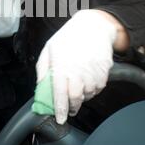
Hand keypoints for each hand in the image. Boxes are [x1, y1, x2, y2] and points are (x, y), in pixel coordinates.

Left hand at [36, 9, 124, 124]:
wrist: (93, 26)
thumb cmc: (69, 37)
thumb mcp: (49, 48)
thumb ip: (42, 68)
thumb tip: (40, 86)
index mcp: (61, 66)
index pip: (59, 94)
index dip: (60, 110)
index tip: (60, 119)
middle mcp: (77, 71)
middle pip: (75, 99)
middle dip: (72, 108)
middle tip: (69, 110)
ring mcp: (92, 72)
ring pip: (88, 94)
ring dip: (83, 97)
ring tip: (78, 89)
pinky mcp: (104, 72)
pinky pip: (98, 88)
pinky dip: (93, 89)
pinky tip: (88, 81)